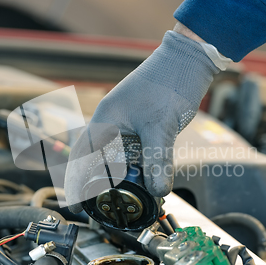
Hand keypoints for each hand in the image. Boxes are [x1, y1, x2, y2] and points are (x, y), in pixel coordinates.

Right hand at [65, 30, 218, 210]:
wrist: (189, 58)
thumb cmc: (169, 82)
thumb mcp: (161, 127)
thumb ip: (158, 161)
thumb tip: (158, 191)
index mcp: (106, 120)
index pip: (82, 157)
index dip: (77, 183)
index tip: (78, 206)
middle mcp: (112, 122)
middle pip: (97, 159)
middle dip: (98, 184)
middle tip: (105, 206)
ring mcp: (127, 122)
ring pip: (117, 156)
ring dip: (120, 176)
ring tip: (126, 197)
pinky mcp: (143, 123)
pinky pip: (134, 150)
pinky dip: (137, 166)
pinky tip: (146, 177)